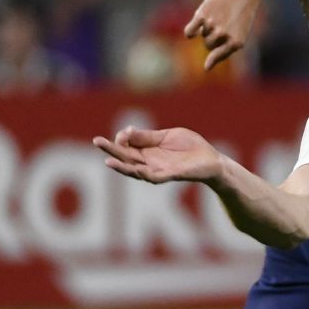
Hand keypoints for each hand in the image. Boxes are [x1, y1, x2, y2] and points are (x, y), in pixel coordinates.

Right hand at [93, 126, 224, 185]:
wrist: (212, 160)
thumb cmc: (190, 147)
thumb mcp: (167, 136)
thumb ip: (147, 136)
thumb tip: (126, 131)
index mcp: (146, 151)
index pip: (126, 146)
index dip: (122, 138)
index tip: (125, 131)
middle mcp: (148, 162)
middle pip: (125, 157)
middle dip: (111, 149)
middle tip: (96, 141)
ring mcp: (158, 170)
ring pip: (135, 170)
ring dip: (122, 166)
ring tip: (108, 161)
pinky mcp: (171, 176)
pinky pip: (154, 177)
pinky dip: (144, 174)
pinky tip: (136, 169)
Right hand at [183, 0, 260, 69]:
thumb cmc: (241, 14)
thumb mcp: (240, 32)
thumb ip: (226, 48)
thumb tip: (207, 68)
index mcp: (236, 43)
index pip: (217, 56)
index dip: (211, 60)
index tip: (206, 67)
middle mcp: (224, 35)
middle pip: (208, 45)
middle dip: (211, 38)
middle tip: (221, 25)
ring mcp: (213, 25)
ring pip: (202, 36)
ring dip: (205, 30)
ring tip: (217, 18)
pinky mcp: (202, 15)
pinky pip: (190, 31)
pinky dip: (190, 32)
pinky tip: (192, 31)